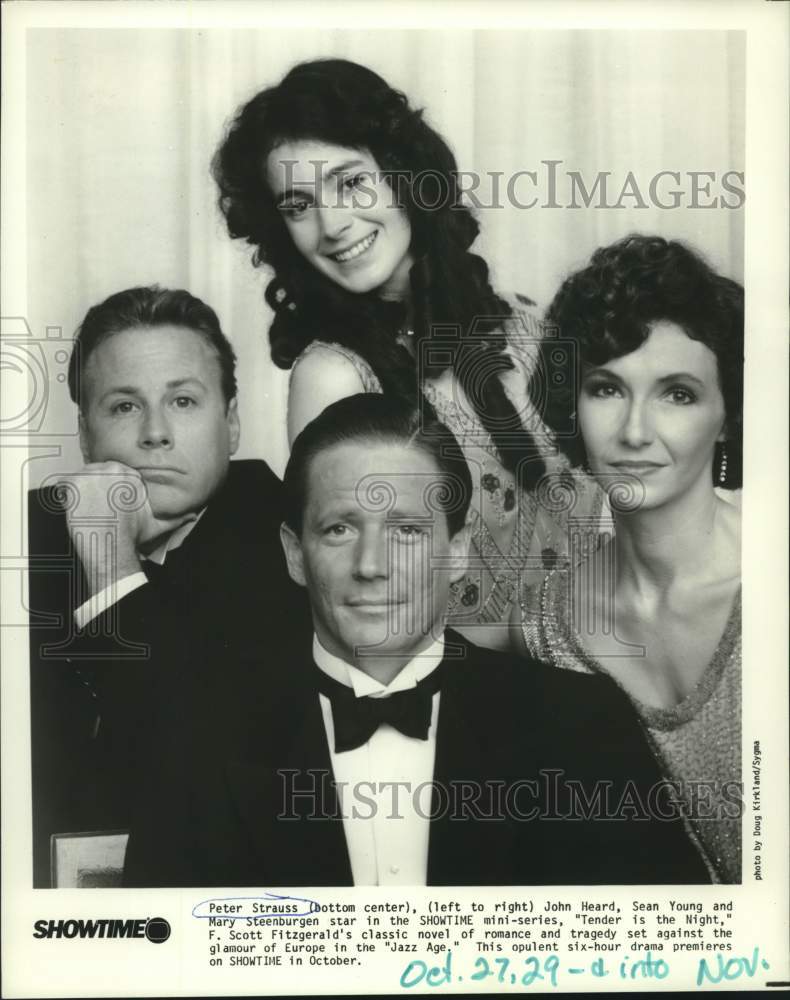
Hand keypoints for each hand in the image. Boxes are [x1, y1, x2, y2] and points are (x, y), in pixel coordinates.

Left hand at [56, 462, 193, 595]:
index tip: (106, 504)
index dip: (108, 490)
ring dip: (81, 492)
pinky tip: (76, 509)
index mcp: (131, 475)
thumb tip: (192, 516)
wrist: (112, 546)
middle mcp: (113, 469)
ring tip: (87, 510)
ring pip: (82, 478)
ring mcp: (92, 474)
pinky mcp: (74, 482)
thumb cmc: (132, 536)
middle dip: (95, 489)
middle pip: (97, 473)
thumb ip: (175, 517)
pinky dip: (67, 496)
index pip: (113, 474)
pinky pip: (65, 485)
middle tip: (96, 509)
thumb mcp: (157, 525)